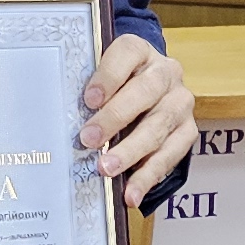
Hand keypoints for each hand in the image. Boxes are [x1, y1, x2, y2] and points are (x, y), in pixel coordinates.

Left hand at [80, 32, 196, 206]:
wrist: (147, 96)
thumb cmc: (113, 90)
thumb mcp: (100, 82)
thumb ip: (85, 93)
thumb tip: (56, 120)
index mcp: (140, 51)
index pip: (128, 53)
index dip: (109, 76)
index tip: (89, 99)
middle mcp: (166, 72)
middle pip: (146, 91)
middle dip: (116, 117)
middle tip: (88, 140)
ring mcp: (180, 102)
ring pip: (159, 125)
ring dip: (130, 151)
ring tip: (106, 170)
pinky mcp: (188, 130)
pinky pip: (170, 155)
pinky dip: (148, 176)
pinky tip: (131, 193)